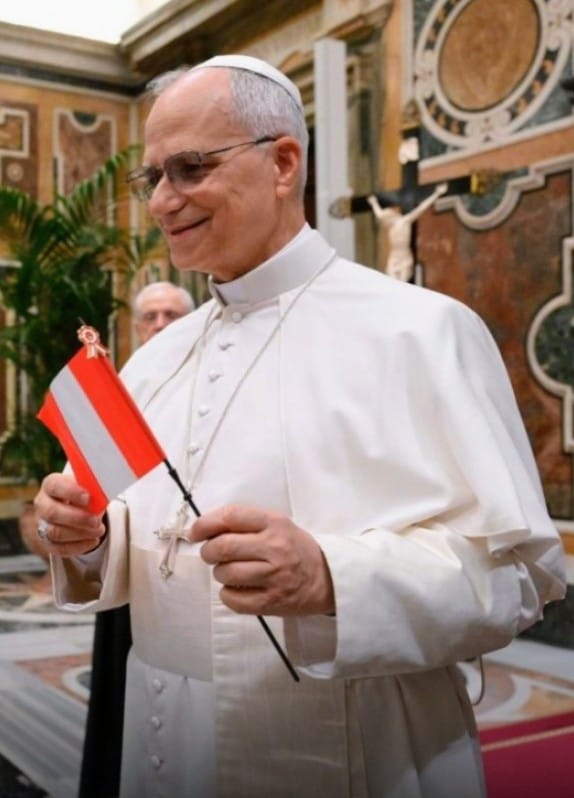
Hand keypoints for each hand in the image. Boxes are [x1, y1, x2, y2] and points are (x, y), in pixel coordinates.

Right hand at [33, 473, 106, 556]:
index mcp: (50, 485)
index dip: (70, 492)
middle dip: (77, 518)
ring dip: (80, 533)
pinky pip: (59, 548)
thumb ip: (91, 489)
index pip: (54, 486)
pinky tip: (93, 541)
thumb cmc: (82, 494)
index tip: (88, 498)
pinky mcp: (47, 542)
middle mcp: (42, 504)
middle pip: (52, 512)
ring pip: (54, 532)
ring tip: (99, 530)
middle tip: (96, 521)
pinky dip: (79, 546)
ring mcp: (42, 524)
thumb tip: (100, 496)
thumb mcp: (87, 487)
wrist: (76, 507)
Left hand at [190, 504, 334, 616]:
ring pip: (225, 573)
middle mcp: (274, 547)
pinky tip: (237, 589)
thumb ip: (245, 523)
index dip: (205, 524)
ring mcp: (274, 576)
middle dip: (208, 551)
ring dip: (219, 573)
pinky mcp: (272, 602)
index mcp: (274, 523)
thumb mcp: (277, 524)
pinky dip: (227, 594)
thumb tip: (205, 529)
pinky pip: (233, 599)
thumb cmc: (295, 548)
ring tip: (230, 571)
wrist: (327, 578)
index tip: (196, 532)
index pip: (231, 516)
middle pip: (223, 546)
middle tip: (211, 554)